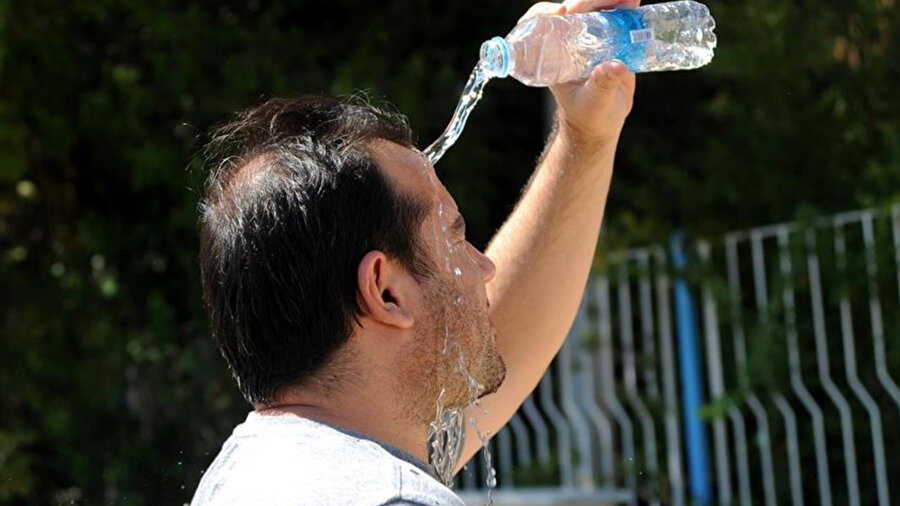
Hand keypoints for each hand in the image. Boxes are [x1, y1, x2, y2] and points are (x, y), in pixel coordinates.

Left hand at [519, 0, 639, 148]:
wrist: (602, 125)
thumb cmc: (589, 117)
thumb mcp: (594, 103)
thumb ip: (602, 85)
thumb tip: (615, 66)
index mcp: (555, 57)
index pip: (543, 27)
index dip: (547, 14)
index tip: (561, 10)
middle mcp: (570, 45)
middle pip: (573, 12)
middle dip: (590, 0)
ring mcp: (590, 41)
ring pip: (595, 11)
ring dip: (610, 1)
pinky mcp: (610, 42)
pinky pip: (615, 20)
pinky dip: (624, 9)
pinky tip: (635, 3)